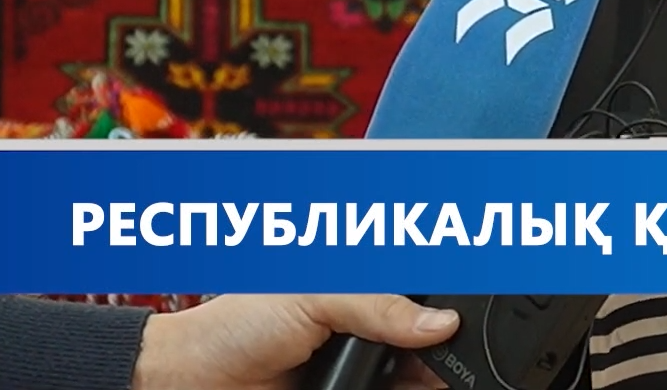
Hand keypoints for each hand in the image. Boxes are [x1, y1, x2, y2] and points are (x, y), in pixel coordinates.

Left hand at [131, 294, 459, 389]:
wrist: (190, 384)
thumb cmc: (234, 326)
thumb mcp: (313, 297)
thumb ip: (377, 305)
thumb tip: (439, 322)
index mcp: (357, 287)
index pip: (419, 286)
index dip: (448, 295)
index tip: (476, 305)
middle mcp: (362, 327)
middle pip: (429, 334)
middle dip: (450, 340)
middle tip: (467, 345)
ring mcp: (359, 371)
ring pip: (419, 375)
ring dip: (436, 374)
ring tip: (453, 374)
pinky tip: (431, 387)